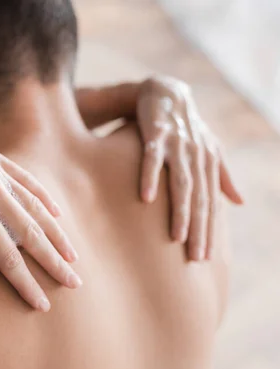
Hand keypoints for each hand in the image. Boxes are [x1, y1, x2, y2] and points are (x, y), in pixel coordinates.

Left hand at [0, 110, 80, 310]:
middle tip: (73, 283)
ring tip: (73, 256)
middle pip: (30, 232)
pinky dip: (44, 198)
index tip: (42, 304)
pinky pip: (26, 179)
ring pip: (35, 206)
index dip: (26, 283)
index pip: (7, 256)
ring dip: (56, 233)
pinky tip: (57, 215)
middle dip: (53, 261)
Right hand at [136, 76, 242, 260]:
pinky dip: (150, 177)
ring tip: (176, 237)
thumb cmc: (186, 127)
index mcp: (207, 164)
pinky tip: (147, 198)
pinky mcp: (156, 134)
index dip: (209, 230)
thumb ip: (223, 175)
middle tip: (195, 257)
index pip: (211, 203)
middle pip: (199, 198)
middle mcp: (196, 156)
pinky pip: (152, 158)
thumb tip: (240, 202)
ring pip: (181, 182)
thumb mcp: (208, 149)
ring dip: (180, 210)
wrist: (164, 92)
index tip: (204, 256)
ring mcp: (177, 145)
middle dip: (199, 229)